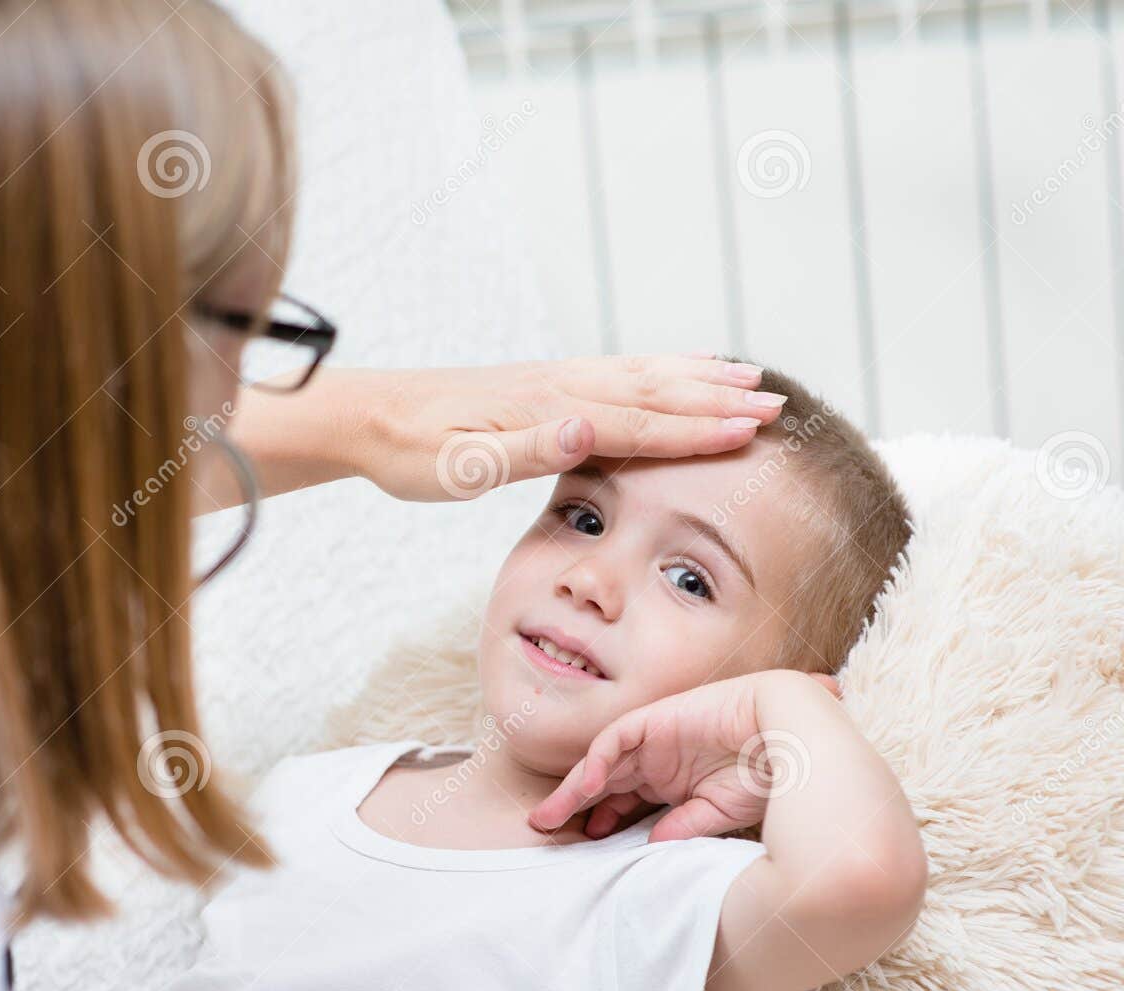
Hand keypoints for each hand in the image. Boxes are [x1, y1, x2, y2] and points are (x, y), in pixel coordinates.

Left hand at [349, 354, 784, 501]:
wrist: (366, 416)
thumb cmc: (409, 452)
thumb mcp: (458, 468)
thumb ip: (526, 450)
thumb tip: (588, 427)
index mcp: (548, 412)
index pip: (638, 422)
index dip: (697, 428)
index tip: (751, 430)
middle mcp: (560, 387)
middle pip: (654, 391)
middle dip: (717, 400)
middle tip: (779, 406)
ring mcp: (553, 380)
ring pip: (642, 374)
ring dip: (698, 377)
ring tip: (752, 378)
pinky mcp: (542, 384)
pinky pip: (617, 370)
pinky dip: (658, 368)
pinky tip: (675, 370)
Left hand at [527, 671, 842, 841]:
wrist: (792, 735)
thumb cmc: (767, 775)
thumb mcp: (717, 813)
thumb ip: (681, 828)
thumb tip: (650, 847)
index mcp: (672, 783)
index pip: (624, 802)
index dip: (601, 821)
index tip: (585, 846)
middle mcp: (658, 762)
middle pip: (604, 784)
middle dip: (572, 806)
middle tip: (542, 830)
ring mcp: (654, 740)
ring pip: (600, 764)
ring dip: (572, 789)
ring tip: (548, 817)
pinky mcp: (654, 720)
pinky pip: (613, 740)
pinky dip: (595, 762)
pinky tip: (584, 787)